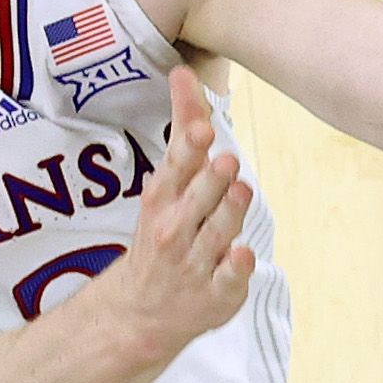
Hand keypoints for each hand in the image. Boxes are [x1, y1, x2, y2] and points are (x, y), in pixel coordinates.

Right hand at [90, 68, 254, 350]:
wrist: (141, 310)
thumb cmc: (165, 231)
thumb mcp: (166, 183)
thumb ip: (184, 129)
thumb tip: (183, 72)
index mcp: (163, 200)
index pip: (176, 168)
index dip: (190, 149)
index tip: (202, 130)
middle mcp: (174, 230)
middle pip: (199, 200)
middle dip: (211, 181)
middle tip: (225, 162)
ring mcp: (194, 264)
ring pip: (217, 234)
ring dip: (229, 213)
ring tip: (240, 191)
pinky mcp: (216, 293)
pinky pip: (229, 278)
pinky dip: (235, 267)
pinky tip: (241, 253)